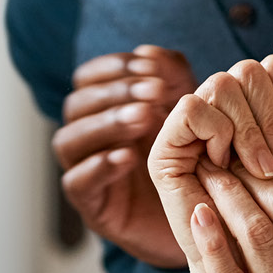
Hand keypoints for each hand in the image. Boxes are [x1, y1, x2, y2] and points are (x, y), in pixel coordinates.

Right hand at [53, 45, 194, 267]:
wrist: (202, 221)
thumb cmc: (193, 161)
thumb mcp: (188, 113)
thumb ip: (173, 78)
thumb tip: (150, 51)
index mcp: (105, 110)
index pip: (89, 77)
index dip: (114, 68)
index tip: (149, 67)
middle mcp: (88, 137)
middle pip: (77, 105)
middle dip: (115, 94)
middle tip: (153, 93)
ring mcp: (85, 172)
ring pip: (69, 140)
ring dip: (105, 124)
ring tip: (145, 119)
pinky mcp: (92, 208)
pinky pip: (77, 183)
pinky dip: (98, 167)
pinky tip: (128, 158)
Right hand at [148, 44, 272, 270]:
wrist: (252, 267)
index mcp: (252, 106)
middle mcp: (219, 110)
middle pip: (248, 70)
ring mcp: (191, 128)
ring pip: (221, 84)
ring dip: (250, 128)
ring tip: (263, 170)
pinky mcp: (165, 149)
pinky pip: (191, 109)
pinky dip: (217, 132)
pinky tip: (224, 164)